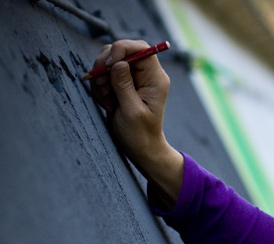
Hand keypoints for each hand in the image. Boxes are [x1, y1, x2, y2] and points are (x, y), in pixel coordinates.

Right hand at [89, 40, 183, 205]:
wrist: (141, 148)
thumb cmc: (140, 134)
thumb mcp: (132, 111)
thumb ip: (124, 85)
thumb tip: (120, 63)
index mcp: (156, 79)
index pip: (141, 49)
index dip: (122, 49)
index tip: (109, 64)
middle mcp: (146, 75)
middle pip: (122, 51)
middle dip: (106, 65)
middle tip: (101, 86)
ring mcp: (134, 78)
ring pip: (109, 62)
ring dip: (101, 79)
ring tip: (107, 100)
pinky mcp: (122, 84)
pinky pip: (104, 75)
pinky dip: (100, 87)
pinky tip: (107, 103)